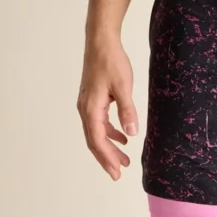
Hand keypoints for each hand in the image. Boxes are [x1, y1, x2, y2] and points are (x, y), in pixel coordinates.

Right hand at [77, 39, 137, 179]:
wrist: (101, 42)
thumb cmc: (111, 61)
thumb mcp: (123, 87)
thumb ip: (127, 111)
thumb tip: (131, 133)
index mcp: (91, 108)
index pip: (98, 140)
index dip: (107, 158)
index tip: (117, 172)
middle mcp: (86, 108)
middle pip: (95, 140)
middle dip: (107, 158)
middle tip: (119, 174)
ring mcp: (88, 104)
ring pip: (97, 132)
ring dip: (109, 147)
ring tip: (124, 160)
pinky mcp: (94, 99)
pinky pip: (100, 122)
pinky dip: (110, 133)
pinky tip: (123, 138)